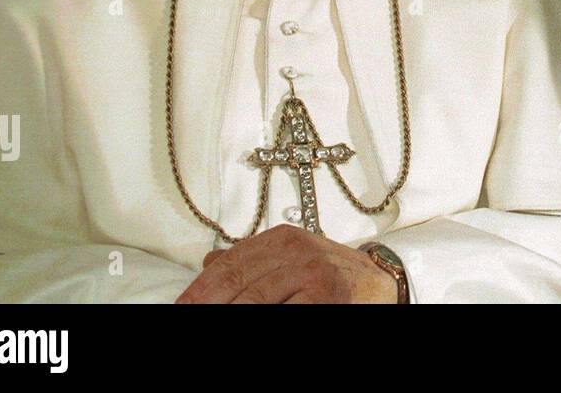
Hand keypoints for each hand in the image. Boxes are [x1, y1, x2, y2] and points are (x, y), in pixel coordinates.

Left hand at [176, 224, 397, 303]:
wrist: (381, 283)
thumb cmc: (332, 276)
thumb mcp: (293, 258)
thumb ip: (254, 260)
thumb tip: (208, 264)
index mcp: (282, 239)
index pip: (228, 265)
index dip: (198, 291)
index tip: (180, 307)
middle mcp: (296, 250)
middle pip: (237, 284)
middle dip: (209, 305)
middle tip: (186, 316)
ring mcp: (312, 272)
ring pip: (256, 301)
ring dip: (231, 313)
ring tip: (209, 321)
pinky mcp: (326, 295)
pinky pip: (286, 311)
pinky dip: (268, 317)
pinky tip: (252, 321)